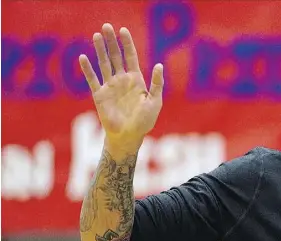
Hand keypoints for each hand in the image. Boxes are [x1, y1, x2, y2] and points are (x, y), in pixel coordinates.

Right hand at [78, 23, 163, 153]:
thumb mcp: (155, 102)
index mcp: (136, 80)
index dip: (127, 43)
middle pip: (116, 56)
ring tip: (96, 36)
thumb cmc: (144, 121)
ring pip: (104, 64)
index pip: (131, 57)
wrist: (128, 136)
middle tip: (106, 26)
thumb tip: (159, 65)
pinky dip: (88, 69)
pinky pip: (92, 79)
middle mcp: (122, 80)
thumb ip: (157, 84)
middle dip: (111, 41)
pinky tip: (83, 57)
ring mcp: (110, 86)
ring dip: (100, 50)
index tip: (123, 30)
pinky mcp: (100, 95)